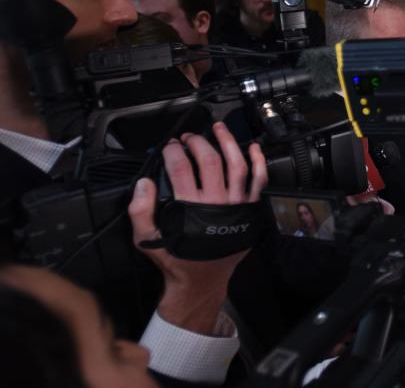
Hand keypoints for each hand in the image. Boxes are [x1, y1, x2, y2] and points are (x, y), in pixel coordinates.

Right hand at [128, 121, 266, 334]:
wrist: (202, 280)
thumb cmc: (177, 259)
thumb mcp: (147, 239)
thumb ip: (140, 211)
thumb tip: (143, 183)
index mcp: (189, 208)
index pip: (181, 168)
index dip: (173, 151)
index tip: (169, 147)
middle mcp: (215, 203)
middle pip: (210, 161)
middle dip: (197, 142)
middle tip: (188, 138)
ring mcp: (236, 204)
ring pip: (236, 165)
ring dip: (228, 142)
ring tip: (219, 128)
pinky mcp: (249, 209)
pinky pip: (259, 182)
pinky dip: (258, 162)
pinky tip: (253, 148)